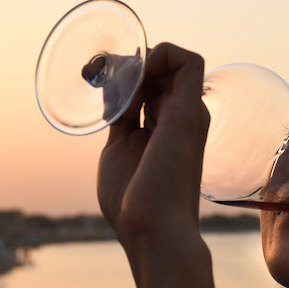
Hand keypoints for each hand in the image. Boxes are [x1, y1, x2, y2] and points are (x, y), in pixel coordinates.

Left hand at [96, 43, 222, 287]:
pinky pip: (185, 60)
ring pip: (175, 61)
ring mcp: (189, 113)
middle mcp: (184, 118)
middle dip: (131, 64)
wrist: (153, 233)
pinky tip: (131, 76)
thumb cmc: (134, 206)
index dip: (131, 75)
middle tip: (99, 74)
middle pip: (163, 70)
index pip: (156, 85)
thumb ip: (121, 122)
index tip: (102, 84)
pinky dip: (158, 54)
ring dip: (141, 59)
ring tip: (112, 78)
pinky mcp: (187, 111)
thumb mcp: (120, 150)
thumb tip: (111, 95)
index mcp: (170, 130)